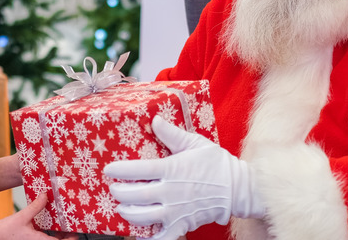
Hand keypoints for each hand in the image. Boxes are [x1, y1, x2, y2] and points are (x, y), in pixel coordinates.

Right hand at [0, 193, 78, 238]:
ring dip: (57, 236)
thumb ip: (35, 206)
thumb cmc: (6, 230)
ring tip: (62, 226)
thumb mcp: (23, 216)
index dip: (71, 239)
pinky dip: (49, 235)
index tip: (76, 233)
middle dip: (65, 236)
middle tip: (71, 227)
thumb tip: (45, 195)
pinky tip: (50, 227)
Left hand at [103, 116, 264, 238]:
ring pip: (142, 216)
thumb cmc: (216, 164)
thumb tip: (154, 120)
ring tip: (122, 209)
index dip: (120, 171)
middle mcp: (169, 191)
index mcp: (171, 169)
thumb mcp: (195, 143)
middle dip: (120, 193)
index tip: (109, 170)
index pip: (138, 170)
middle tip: (114, 190)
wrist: (237, 189)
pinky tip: (140, 238)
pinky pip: (162, 237)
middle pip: (135, 195)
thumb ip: (172, 134)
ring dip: (128, 213)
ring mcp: (175, 210)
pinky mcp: (182, 224)